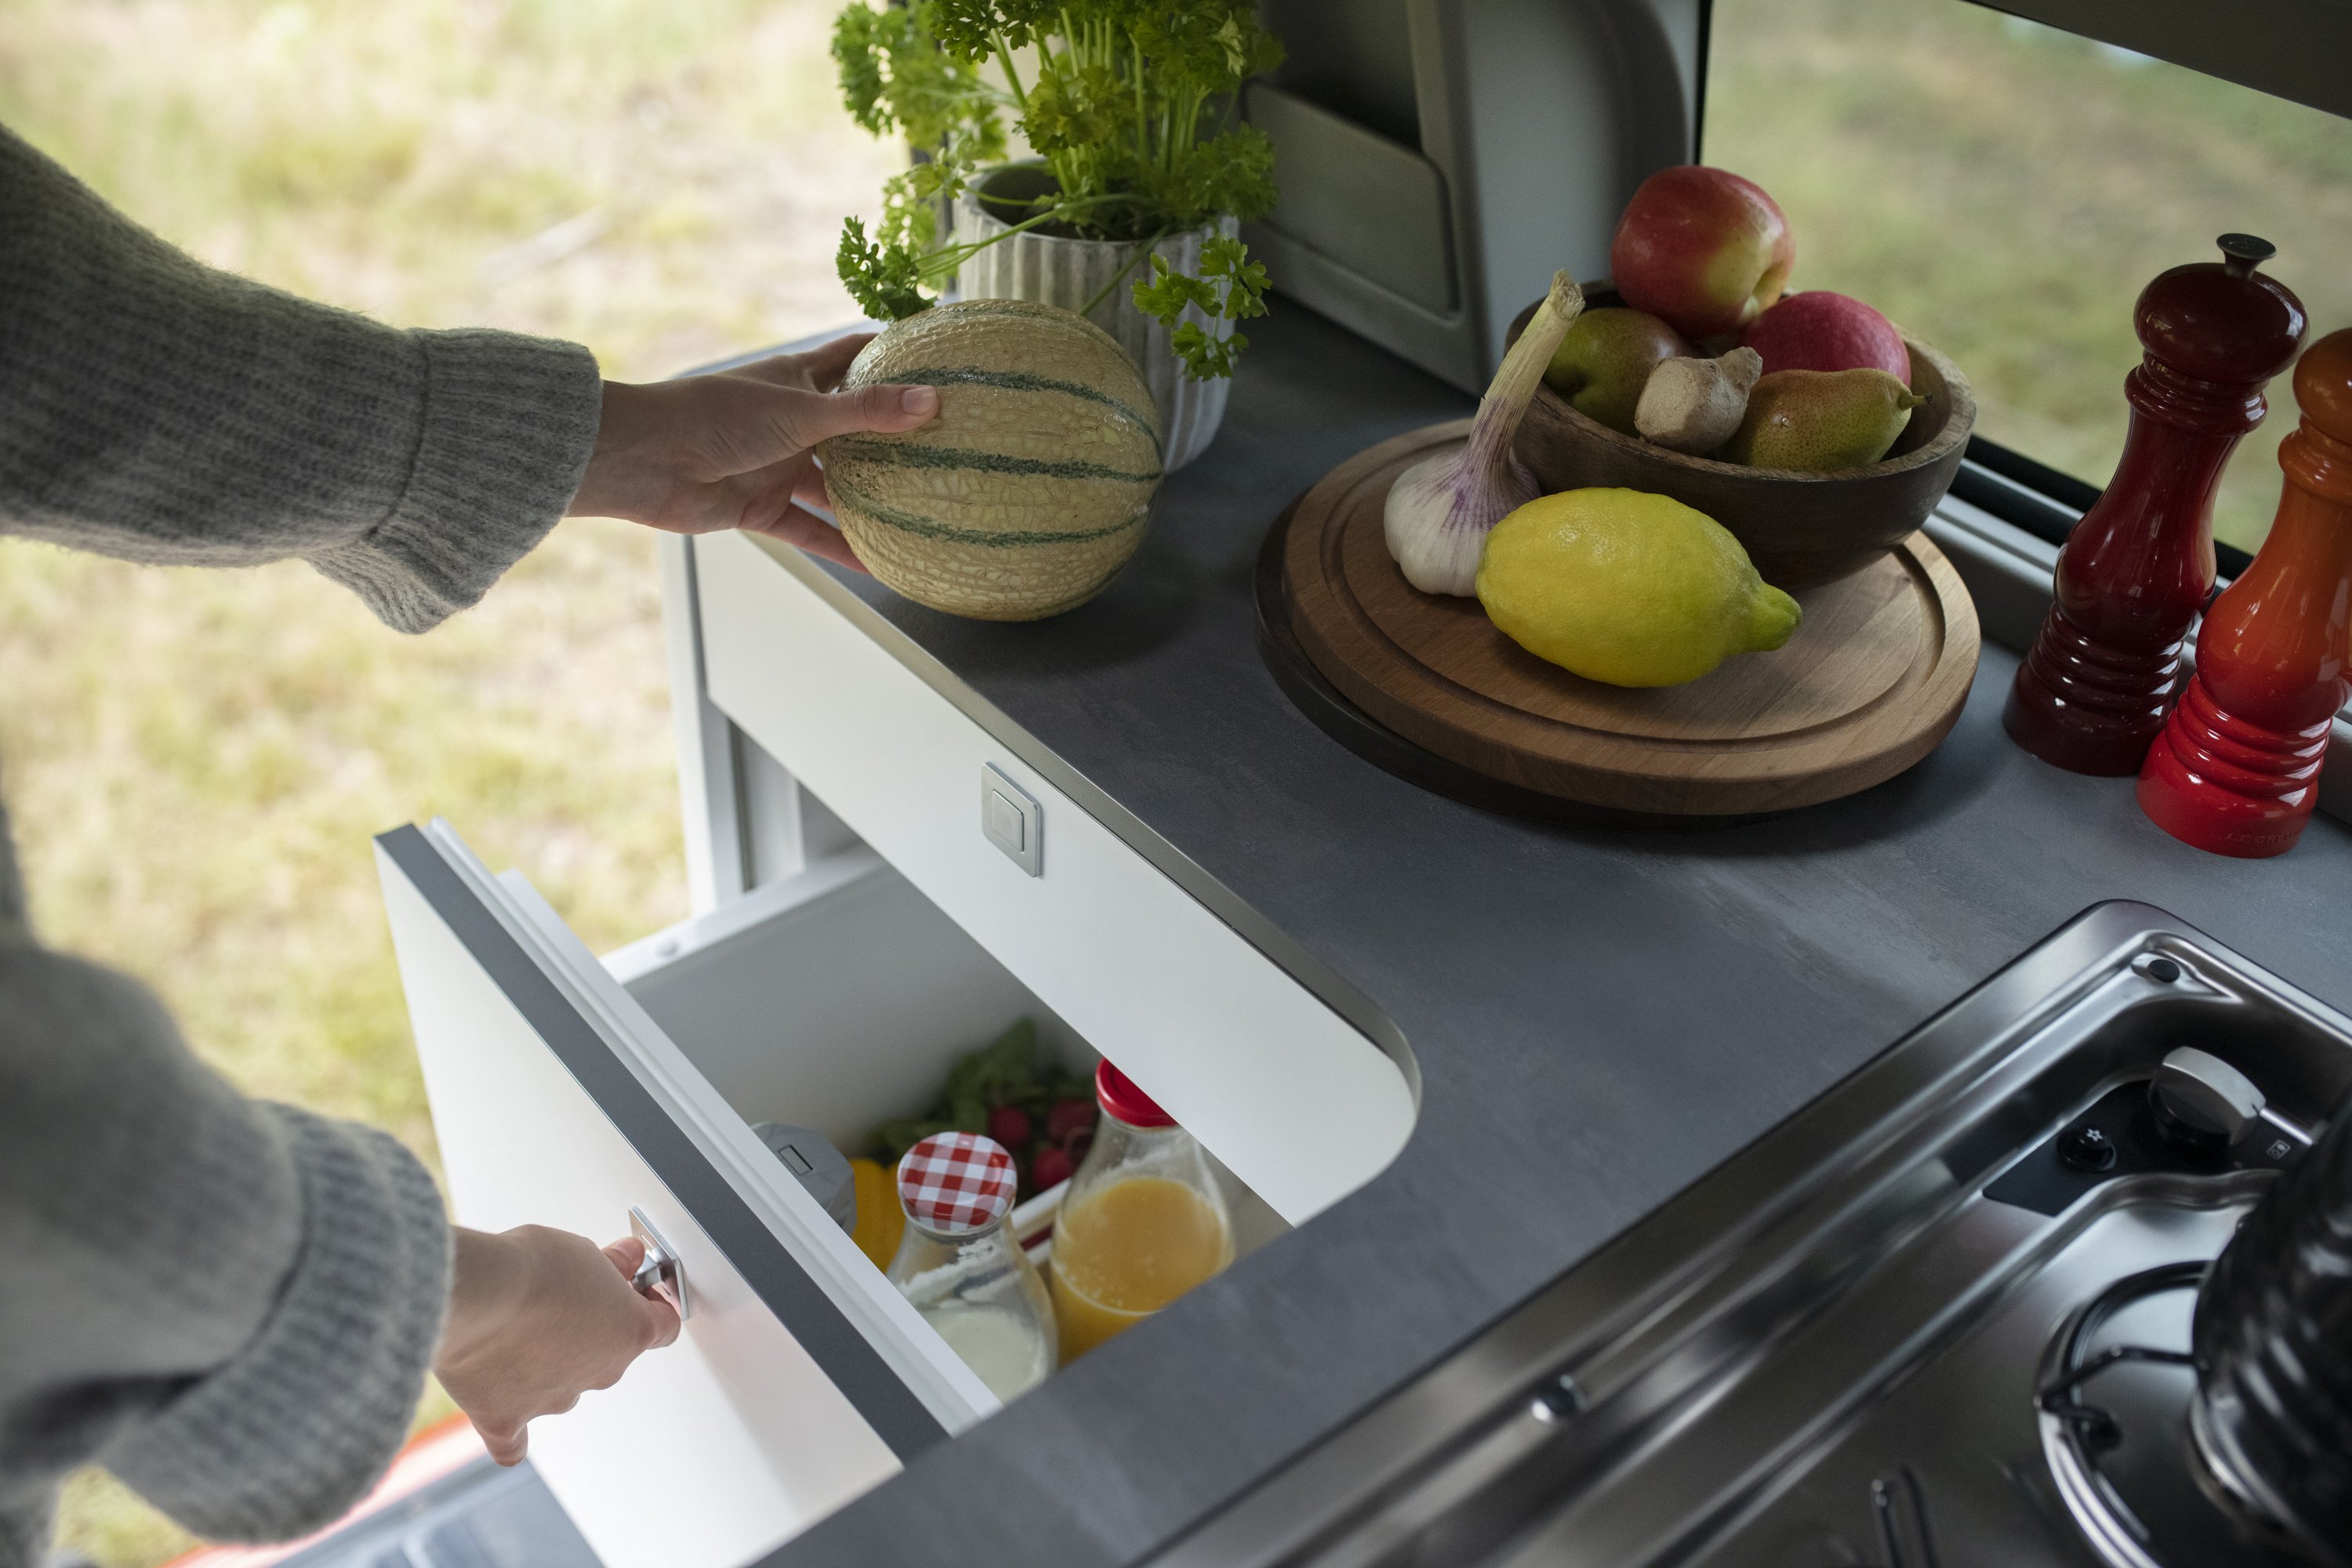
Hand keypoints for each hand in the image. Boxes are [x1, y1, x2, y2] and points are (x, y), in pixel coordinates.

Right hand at [435, 1225, 680, 1464]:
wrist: (476, 1296)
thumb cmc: (531, 1270)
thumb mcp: (583, 1249)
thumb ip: (610, 1264)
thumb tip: (626, 1261)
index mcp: (630, 1332)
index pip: (663, 1325)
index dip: (649, 1303)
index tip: (634, 1290)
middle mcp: (600, 1374)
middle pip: (609, 1355)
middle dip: (593, 1328)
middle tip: (562, 1298)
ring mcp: (554, 1400)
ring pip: (564, 1388)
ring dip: (550, 1365)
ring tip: (515, 1331)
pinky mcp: (507, 1420)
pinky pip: (514, 1442)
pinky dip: (512, 1429)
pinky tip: (509, 1417)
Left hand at [566, 333, 936, 569]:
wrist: (647, 461)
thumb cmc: (715, 416)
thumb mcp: (801, 411)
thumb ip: (866, 412)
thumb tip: (931, 401)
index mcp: (796, 380)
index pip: (851, 356)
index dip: (890, 353)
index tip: (935, 357)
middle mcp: (792, 421)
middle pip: (853, 428)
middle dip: (894, 437)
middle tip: (949, 446)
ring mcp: (778, 465)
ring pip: (836, 485)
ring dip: (873, 499)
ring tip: (924, 510)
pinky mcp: (762, 507)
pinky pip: (811, 531)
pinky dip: (841, 547)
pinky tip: (879, 565)